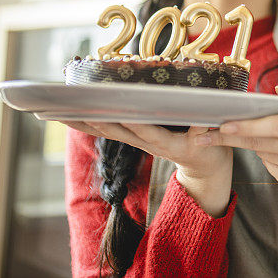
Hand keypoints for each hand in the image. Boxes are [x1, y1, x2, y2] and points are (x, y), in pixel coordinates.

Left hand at [61, 120, 231, 180]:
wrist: (205, 168)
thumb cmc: (212, 149)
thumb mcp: (216, 141)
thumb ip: (207, 129)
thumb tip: (202, 114)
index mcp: (170, 144)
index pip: (148, 132)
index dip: (132, 123)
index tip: (117, 111)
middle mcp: (151, 145)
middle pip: (119, 132)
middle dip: (96, 121)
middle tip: (73, 109)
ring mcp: (143, 143)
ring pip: (110, 132)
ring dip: (86, 123)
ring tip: (61, 112)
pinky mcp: (139, 139)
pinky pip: (112, 130)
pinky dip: (92, 123)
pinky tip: (74, 116)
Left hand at [198, 83, 277, 211]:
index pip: (275, 125)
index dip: (248, 126)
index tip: (225, 124)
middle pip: (259, 142)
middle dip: (229, 137)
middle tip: (203, 133)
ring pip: (259, 152)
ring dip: (241, 143)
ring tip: (220, 133)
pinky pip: (266, 164)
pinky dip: (260, 154)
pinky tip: (261, 147)